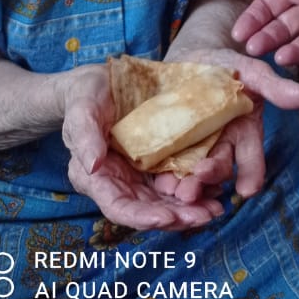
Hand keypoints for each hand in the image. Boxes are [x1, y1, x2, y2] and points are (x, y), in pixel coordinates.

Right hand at [62, 64, 223, 229]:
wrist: (100, 81)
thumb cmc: (85, 96)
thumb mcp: (82, 111)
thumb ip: (85, 137)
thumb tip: (93, 165)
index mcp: (97, 179)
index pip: (119, 207)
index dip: (142, 217)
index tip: (168, 217)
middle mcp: (120, 182)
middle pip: (149, 209)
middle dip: (177, 216)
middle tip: (206, 216)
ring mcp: (140, 173)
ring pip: (166, 199)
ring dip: (191, 207)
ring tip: (216, 209)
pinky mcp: (157, 160)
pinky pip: (177, 178)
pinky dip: (196, 185)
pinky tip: (217, 187)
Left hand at [154, 47, 298, 202]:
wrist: (191, 53)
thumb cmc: (227, 63)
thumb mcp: (252, 71)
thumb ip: (276, 86)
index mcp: (244, 134)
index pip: (252, 162)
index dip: (250, 175)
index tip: (247, 188)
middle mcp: (221, 147)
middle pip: (219, 170)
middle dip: (209, 179)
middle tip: (196, 185)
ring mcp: (194, 148)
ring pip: (192, 174)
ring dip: (186, 185)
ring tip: (176, 189)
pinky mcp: (169, 146)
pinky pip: (167, 164)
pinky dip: (163, 173)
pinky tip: (157, 177)